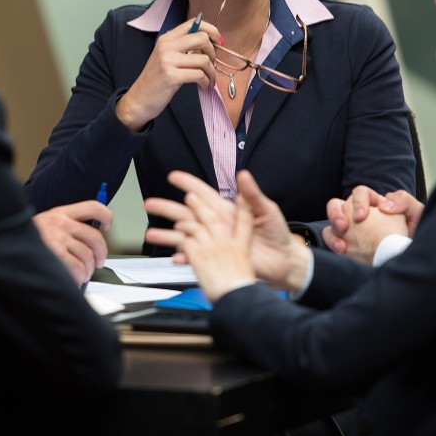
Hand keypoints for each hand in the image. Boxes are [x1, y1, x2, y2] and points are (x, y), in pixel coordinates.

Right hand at [33, 200, 110, 285]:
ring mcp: (57, 238)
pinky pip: (78, 268)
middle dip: (101, 253)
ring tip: (82, 274)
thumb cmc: (27, 239)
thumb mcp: (45, 225)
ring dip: (88, 269)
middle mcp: (60, 222)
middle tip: (98, 262)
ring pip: (87, 255)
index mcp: (60, 212)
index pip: (92, 207)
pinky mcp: (55, 254)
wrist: (4, 245)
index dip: (105, 215)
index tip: (108, 225)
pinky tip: (74, 278)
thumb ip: (65, 228)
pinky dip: (79, 276)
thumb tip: (88, 244)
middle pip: (94, 237)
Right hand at [115, 17, 219, 129]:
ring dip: (211, 72)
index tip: (218, 40)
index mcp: (166, 39)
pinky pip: (199, 75)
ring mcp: (168, 61)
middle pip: (201, 38)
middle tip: (211, 63)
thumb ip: (181, 46)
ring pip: (203, 59)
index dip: (210, 29)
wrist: (139, 99)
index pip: (192, 23)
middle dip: (212, 51)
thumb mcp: (165, 57)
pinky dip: (205, 81)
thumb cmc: (156, 79)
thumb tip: (207, 40)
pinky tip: (203, 86)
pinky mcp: (171, 76)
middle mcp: (166, 46)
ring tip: (209, 79)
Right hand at [145, 170, 307, 290]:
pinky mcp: (219, 257)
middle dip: (167, 207)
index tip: (173, 176)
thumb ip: (252, 195)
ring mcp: (216, 241)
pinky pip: (196, 257)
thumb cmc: (278, 233)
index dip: (188, 184)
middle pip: (186, 213)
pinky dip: (184, 257)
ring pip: (186, 236)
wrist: (285, 261)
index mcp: (227, 210)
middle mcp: (217, 224)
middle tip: (150, 203)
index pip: (203, 194)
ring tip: (151, 233)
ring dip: (168, 234)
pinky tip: (173, 257)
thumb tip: (243, 174)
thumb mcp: (266, 210)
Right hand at [324, 185, 417, 262]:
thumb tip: (382, 206)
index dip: (357, 202)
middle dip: (336, 214)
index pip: (359, 193)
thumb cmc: (416, 233)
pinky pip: (332, 242)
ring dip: (332, 232)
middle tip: (344, 227)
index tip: (362, 217)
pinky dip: (333, 245)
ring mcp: (351, 232)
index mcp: (374, 204)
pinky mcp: (348, 247)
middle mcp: (359, 216)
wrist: (412, 257)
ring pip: (331, 225)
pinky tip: (342, 252)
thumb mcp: (415, 212)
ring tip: (341, 245)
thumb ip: (402, 200)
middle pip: (337, 205)